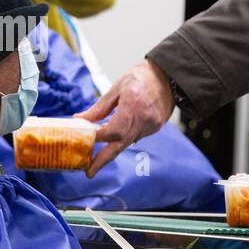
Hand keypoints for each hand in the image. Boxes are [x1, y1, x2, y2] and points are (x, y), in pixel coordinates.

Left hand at [78, 59, 174, 177]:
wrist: (168, 76)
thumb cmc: (140, 77)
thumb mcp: (116, 88)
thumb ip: (99, 108)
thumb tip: (80, 120)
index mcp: (132, 105)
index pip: (112, 130)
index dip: (96, 138)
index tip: (83, 141)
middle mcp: (143, 119)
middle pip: (120, 145)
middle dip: (103, 160)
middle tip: (89, 173)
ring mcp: (151, 125)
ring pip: (127, 142)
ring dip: (112, 147)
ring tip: (97, 155)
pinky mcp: (155, 127)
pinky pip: (135, 136)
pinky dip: (124, 137)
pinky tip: (118, 134)